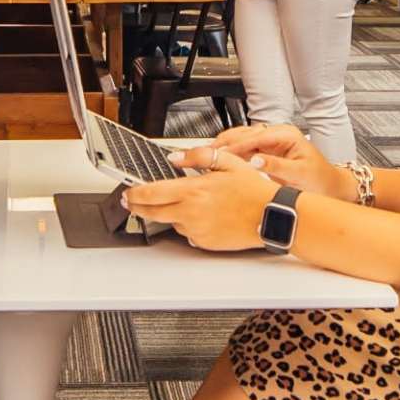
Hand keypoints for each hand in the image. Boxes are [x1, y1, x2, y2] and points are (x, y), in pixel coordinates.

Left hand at [122, 165, 280, 253]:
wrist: (271, 217)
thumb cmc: (254, 190)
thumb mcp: (228, 161)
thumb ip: (198, 156)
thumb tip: (176, 157)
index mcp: (194, 191)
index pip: (152, 194)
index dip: (135, 193)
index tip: (127, 192)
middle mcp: (191, 213)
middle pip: (153, 212)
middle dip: (139, 207)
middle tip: (133, 202)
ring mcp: (196, 230)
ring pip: (171, 223)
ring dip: (170, 214)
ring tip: (184, 204)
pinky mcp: (204, 243)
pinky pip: (187, 233)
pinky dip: (188, 225)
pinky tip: (202, 216)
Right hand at [180, 124, 348, 197]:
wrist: (332, 188)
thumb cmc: (321, 181)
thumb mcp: (300, 175)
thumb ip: (277, 168)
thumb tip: (256, 162)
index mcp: (284, 134)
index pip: (250, 137)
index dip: (230, 146)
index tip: (212, 153)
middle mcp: (274, 135)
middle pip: (238, 135)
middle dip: (216, 145)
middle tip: (195, 155)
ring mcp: (267, 144)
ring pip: (236, 142)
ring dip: (217, 151)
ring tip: (197, 159)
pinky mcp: (263, 154)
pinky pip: (239, 153)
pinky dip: (225, 158)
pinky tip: (212, 166)